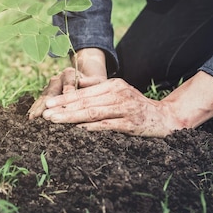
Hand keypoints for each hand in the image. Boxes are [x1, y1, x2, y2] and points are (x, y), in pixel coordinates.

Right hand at [27, 48, 106, 119]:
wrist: (86, 80)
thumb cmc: (94, 85)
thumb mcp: (97, 82)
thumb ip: (92, 82)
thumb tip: (82, 82)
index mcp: (69, 73)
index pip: (67, 84)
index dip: (66, 93)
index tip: (64, 103)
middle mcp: (57, 79)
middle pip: (52, 91)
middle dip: (47, 104)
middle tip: (43, 115)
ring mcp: (50, 87)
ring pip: (44, 97)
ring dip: (38, 108)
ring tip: (33, 118)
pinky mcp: (46, 95)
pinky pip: (40, 102)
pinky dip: (36, 110)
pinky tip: (31, 118)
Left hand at [41, 78, 178, 136]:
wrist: (166, 118)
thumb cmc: (136, 106)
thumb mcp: (119, 92)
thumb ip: (98, 89)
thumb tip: (77, 84)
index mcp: (113, 85)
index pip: (84, 92)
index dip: (65, 97)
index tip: (48, 103)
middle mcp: (119, 93)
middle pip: (86, 101)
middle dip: (63, 107)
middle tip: (46, 113)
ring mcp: (126, 108)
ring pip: (93, 112)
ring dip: (72, 117)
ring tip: (56, 120)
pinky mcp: (132, 123)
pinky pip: (108, 125)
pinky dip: (92, 127)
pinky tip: (78, 129)